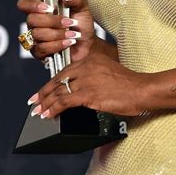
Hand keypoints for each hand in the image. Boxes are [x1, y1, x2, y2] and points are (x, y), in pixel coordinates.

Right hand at [17, 0, 94, 62]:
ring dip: (58, 34)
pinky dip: (57, 45)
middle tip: (69, 22)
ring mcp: (35, 38)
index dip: (32, 5)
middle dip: (53, 21)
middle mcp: (36, 23)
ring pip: (37, 34)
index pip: (24, 4)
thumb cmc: (81, 25)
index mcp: (42, 9)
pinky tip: (68, 43)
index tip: (49, 8)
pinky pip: (40, 48)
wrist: (87, 45)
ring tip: (72, 34)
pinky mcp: (38, 52)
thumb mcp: (82, 8)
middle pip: (31, 19)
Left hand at [27, 51, 149, 118]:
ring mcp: (87, 80)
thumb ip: (92, 76)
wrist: (142, 89)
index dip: (50, 83)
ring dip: (46, 104)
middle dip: (43, 93)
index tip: (42, 91)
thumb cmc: (129, 84)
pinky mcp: (89, 94)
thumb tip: (77, 90)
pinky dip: (54, 109)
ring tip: (39, 111)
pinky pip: (65, 102)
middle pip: (58, 80)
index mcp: (91, 59)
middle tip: (34, 102)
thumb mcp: (108, 72)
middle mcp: (86, 66)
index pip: (64, 71)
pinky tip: (49, 115)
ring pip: (59, 92)